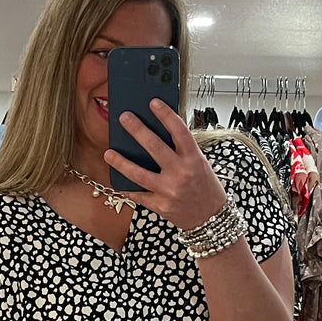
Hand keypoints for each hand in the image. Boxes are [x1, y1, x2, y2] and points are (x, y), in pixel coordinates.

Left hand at [105, 101, 229, 231]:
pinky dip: (126, 188)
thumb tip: (156, 132)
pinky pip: (138, 195)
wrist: (212, 218)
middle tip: (124, 117)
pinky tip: (116, 180)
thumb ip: (181, 150)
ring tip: (109, 152)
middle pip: (155, 148)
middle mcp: (182, 173)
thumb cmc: (205, 186)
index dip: (166, 115)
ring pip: (139, 174)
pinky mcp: (161, 206)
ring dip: (121, 162)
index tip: (153, 102)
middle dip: (137, 130)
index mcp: (194, 159)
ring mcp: (170, 190)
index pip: (179, 131)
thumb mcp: (200, 163)